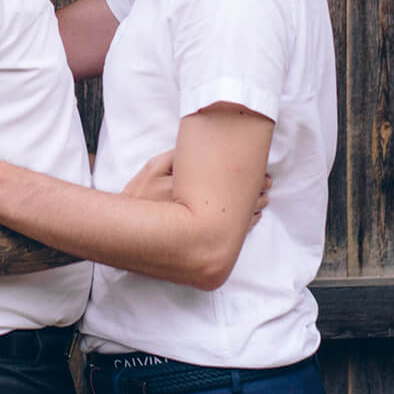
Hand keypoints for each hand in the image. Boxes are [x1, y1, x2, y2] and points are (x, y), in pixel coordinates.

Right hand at [121, 151, 270, 228]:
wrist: (127, 230)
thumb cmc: (139, 196)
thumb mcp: (153, 168)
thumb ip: (179, 157)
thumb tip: (203, 150)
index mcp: (187, 188)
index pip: (226, 179)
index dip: (246, 175)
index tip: (260, 170)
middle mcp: (195, 211)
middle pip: (235, 200)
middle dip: (253, 192)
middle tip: (267, 183)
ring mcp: (198, 230)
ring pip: (235, 220)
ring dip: (251, 209)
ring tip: (264, 199)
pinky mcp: (199, 243)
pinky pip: (229, 234)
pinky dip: (242, 226)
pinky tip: (252, 218)